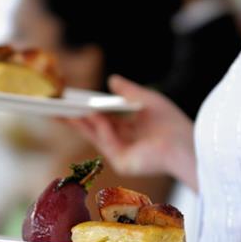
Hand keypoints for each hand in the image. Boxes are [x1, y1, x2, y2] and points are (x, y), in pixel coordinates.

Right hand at [66, 75, 197, 189]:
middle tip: (54, 107)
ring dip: (79, 122)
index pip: (104, 119)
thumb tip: (111, 79)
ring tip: (64, 107)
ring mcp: (121, 153)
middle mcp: (125, 142)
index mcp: (132, 129)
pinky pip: (106, 142)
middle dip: (74, 118)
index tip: (70, 101)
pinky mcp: (122, 162)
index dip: (87, 110)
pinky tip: (90, 113)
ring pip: (95, 136)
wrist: (185, 145)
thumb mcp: (147, 100)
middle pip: (94, 129)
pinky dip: (99, 126)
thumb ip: (129, 90)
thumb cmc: (172, 123)